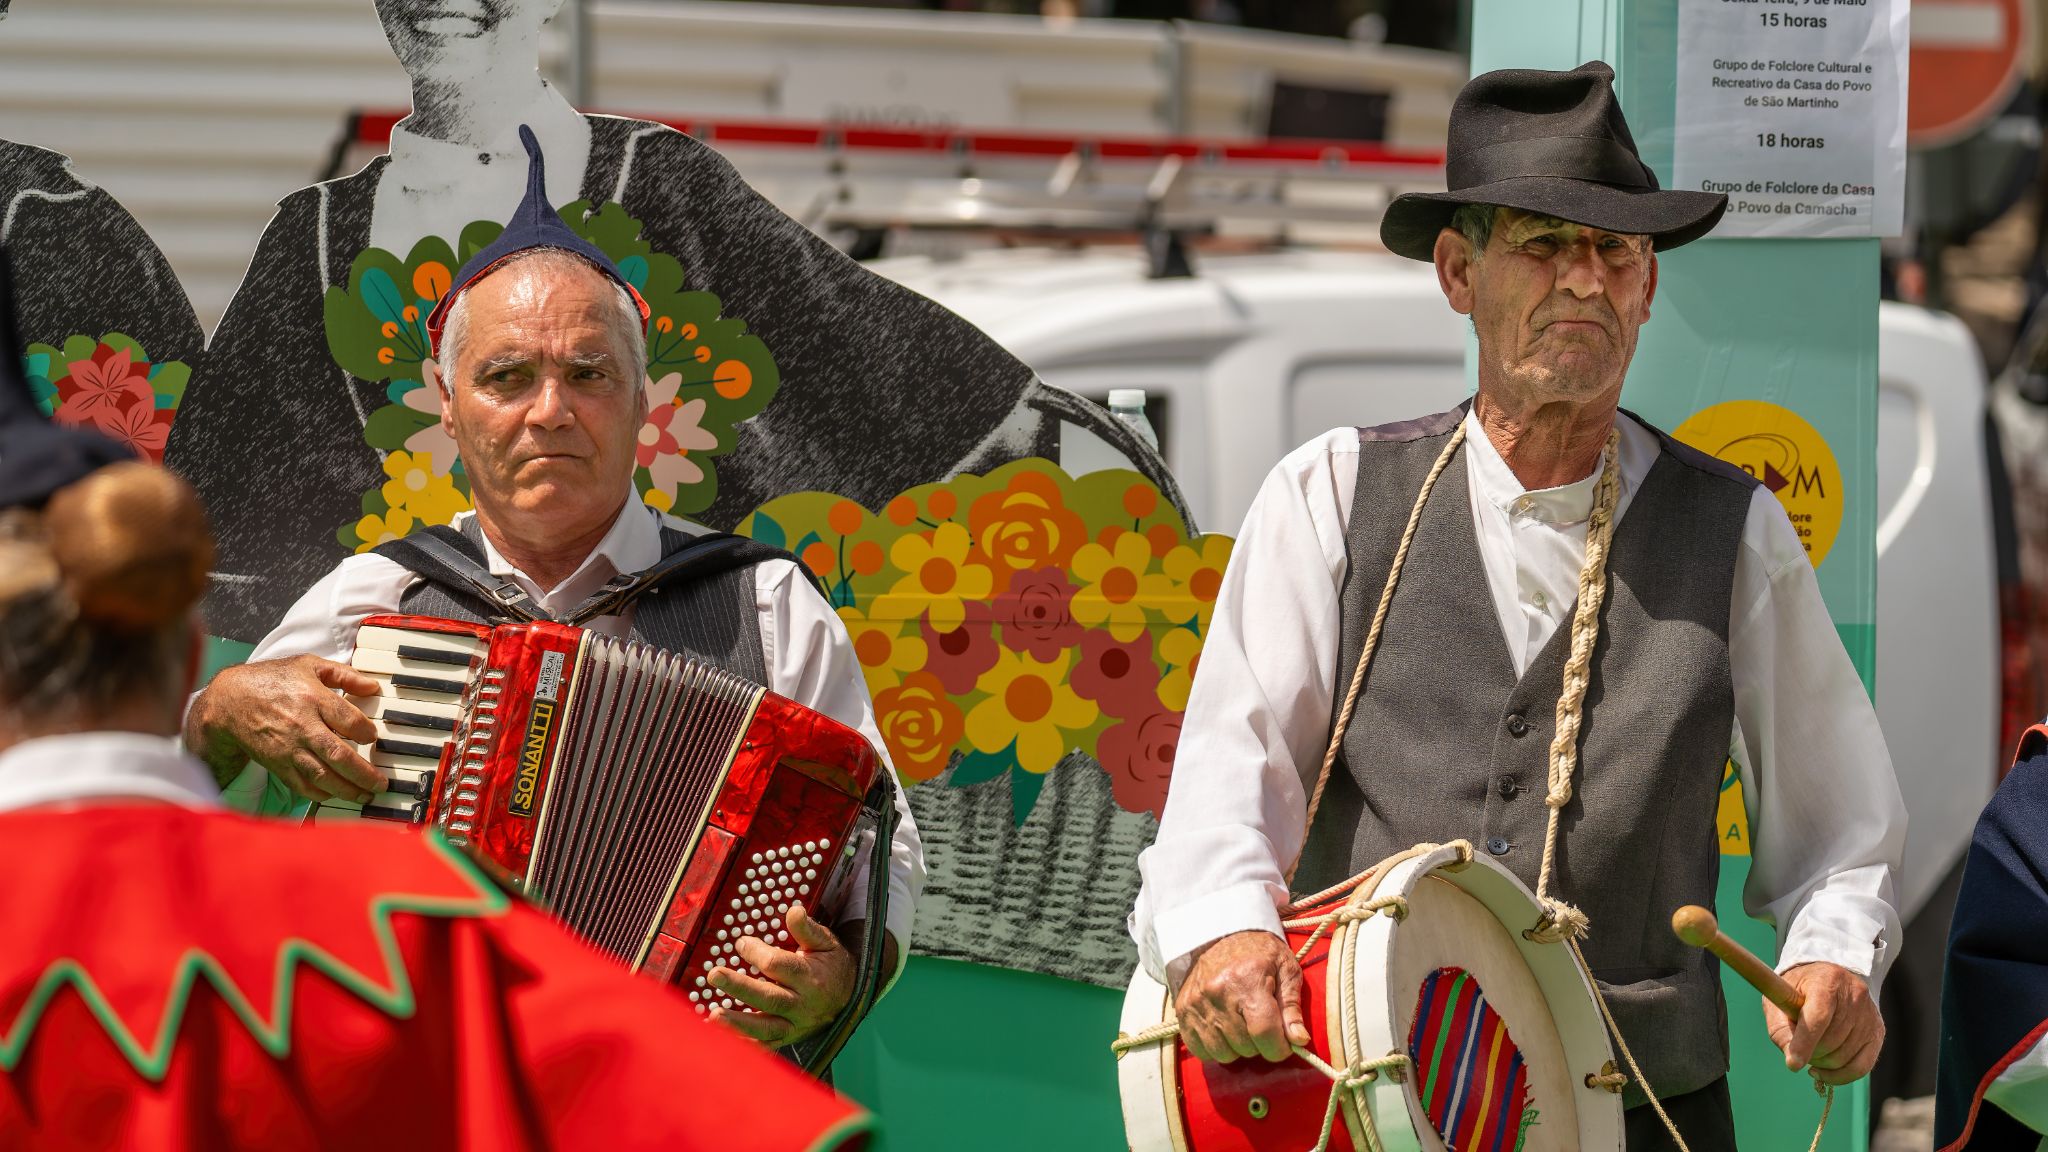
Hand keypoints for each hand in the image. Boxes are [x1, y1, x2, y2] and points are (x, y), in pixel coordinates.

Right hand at [184, 655, 383, 801]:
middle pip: (338, 754)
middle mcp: (302, 727)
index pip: (349, 721)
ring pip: (322, 775)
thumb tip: (373, 686)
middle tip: (381, 783)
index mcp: (312, 698)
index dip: (367, 732)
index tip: (374, 736)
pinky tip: (336, 795)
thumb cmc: (272, 680)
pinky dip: (320, 794)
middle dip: (364, 773)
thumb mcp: (309, 665)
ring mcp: (289, 749)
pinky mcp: (277, 764)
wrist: (229, 701)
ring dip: (347, 790)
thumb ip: (344, 675)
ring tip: (366, 795)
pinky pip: (301, 785)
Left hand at [706, 903, 856, 1047]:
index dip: (758, 953)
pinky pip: (766, 1045)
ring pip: (766, 1028)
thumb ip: (808, 929)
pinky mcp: (789, 1037)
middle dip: (740, 988)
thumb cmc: (831, 965)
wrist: (849, 997)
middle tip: (714, 975)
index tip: (741, 942)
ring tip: (712, 1015)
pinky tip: (722, 1040)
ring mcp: (796, 1025)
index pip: (781, 966)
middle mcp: (804, 1004)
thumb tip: (793, 911)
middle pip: (770, 998)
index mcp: (812, 977)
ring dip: (738, 1023)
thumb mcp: (826, 942)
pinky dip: (745, 1045)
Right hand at [1173, 929, 1308, 1063]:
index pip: (1265, 1033)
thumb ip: (1292, 1007)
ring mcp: (1197, 1004)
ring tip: (1243, 1026)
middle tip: (1262, 1023)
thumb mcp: (1286, 969)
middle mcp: (1218, 993)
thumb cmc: (1260, 952)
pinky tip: (1224, 1032)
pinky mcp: (1183, 1011)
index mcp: (1248, 981)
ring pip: (1224, 1054)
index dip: (1280, 1048)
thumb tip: (1299, 1040)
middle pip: (1246, 1047)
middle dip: (1260, 1043)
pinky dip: (1216, 1048)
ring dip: (1238, 1048)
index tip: (1285, 1044)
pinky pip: (1201, 1051)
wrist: (1221, 933)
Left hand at [1763, 962, 1883, 1085]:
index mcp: (1826, 981)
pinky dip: (1840, 1076)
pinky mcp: (1877, 1032)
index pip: (1818, 1017)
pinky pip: (1862, 1067)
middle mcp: (1854, 995)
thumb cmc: (1798, 991)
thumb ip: (1780, 1029)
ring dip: (1822, 1063)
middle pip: (1831, 1040)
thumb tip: (1792, 1061)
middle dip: (1810, 1052)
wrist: (1827, 978)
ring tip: (1810, 1051)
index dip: (1805, 1042)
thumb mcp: (1779, 999)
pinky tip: (1822, 1072)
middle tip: (1797, 1047)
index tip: (1793, 1064)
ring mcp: (1869, 1015)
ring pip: (1844, 1057)